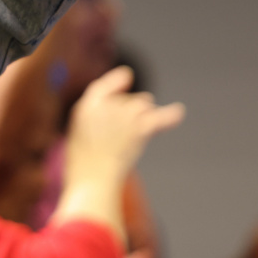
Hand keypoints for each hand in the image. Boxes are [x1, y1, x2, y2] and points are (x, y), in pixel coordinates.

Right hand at [56, 67, 182, 241]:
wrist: (92, 182)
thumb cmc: (82, 171)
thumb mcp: (79, 144)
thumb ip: (95, 130)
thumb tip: (114, 132)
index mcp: (85, 107)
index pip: (102, 87)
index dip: (116, 81)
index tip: (127, 76)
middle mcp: (105, 105)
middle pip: (127, 100)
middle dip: (132, 110)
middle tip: (128, 133)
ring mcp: (124, 114)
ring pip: (143, 105)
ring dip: (145, 114)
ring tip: (138, 133)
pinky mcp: (140, 128)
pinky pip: (161, 117)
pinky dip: (171, 115)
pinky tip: (179, 112)